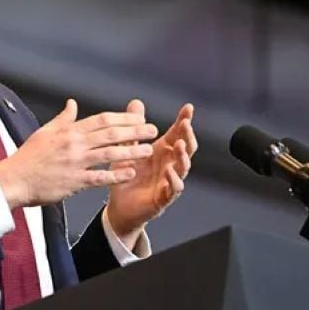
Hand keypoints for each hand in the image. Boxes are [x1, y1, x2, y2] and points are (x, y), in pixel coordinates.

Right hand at [0, 99, 157, 208]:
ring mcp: (75, 162)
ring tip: (148, 151)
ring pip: (109, 154)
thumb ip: (63, 119)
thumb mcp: (45, 132)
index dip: (123, 119)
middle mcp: (75, 144)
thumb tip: (72, 103)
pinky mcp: (74, 181)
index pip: (102, 120)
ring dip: (131, 151)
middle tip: (152, 130)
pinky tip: (130, 173)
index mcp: (69, 131)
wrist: (13, 180)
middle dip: (134, 131)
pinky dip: (115, 175)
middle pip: (110, 134)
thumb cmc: (28, 157)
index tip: (139, 119)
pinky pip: (99, 177)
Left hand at [105, 101, 196, 246]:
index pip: (178, 134)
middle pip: (186, 149)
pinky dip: (173, 180)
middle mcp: (169, 165)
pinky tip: (169, 171)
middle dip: (188, 136)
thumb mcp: (128, 149)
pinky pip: (173, 189)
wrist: (119, 207)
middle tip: (186, 124)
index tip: (188, 108)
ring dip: (184, 156)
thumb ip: (134, 129)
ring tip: (180, 145)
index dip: (184, 121)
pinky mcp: (163, 198)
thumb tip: (136, 102)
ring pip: (183, 168)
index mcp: (162, 153)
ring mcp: (169, 182)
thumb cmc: (127, 177)